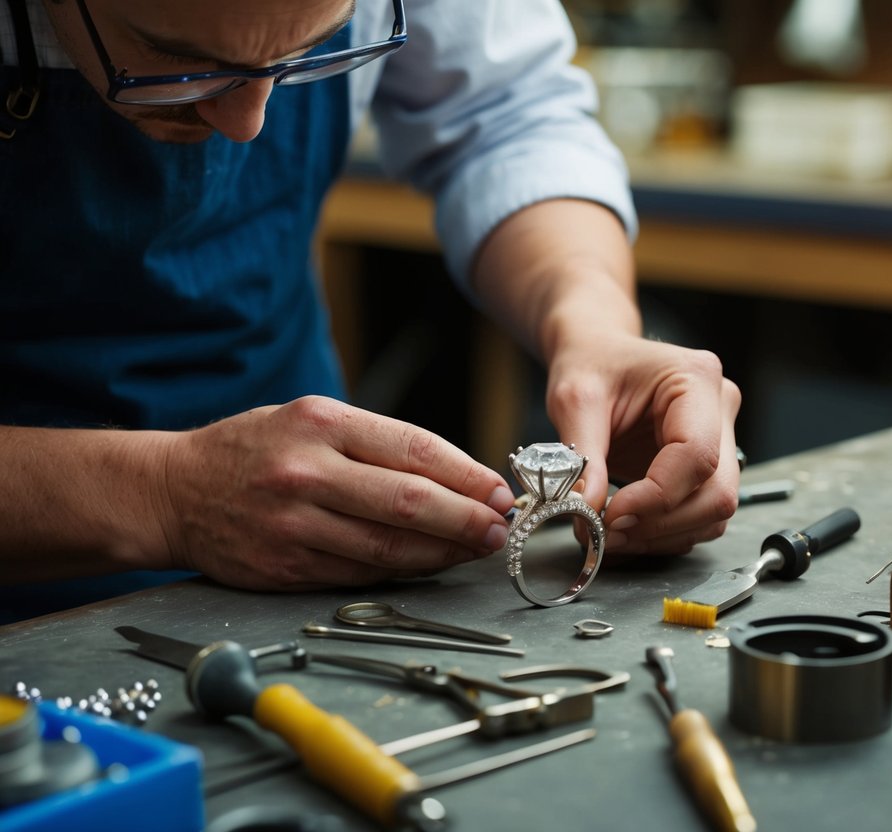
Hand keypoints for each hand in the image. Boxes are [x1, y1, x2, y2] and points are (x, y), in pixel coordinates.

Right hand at [155, 396, 514, 589]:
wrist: (173, 491)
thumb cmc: (255, 449)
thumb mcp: (310, 419)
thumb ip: (377, 443)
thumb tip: (458, 475)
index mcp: (321, 423)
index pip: (416, 450)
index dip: (468, 476)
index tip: (499, 491)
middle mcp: (307, 472)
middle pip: (410, 503)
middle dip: (467, 519)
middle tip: (499, 529)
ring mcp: (294, 524)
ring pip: (389, 547)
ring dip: (444, 552)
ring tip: (475, 549)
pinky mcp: (285, 567)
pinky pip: (361, 573)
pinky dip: (404, 570)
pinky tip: (429, 564)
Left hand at [546, 334, 741, 554]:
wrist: (598, 353)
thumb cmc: (591, 363)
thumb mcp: (574, 399)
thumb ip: (583, 458)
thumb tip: (587, 512)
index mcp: (696, 379)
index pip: (696, 455)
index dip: (657, 497)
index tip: (611, 515)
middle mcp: (720, 409)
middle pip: (718, 491)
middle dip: (662, 523)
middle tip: (609, 532)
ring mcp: (721, 439)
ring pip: (715, 511)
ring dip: (664, 534)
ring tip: (612, 532)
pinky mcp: (708, 466)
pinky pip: (701, 514)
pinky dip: (666, 532)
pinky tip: (629, 526)